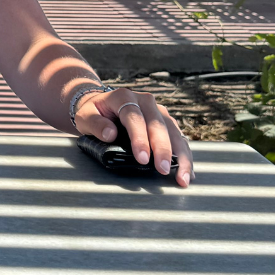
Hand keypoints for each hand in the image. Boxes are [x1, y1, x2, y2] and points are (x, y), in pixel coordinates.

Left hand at [75, 87, 194, 187]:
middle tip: (163, 170)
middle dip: (163, 149)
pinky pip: (179, 138)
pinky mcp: (166, 121)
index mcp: (124, 97)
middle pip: (158, 125)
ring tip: (183, 177)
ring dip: (181, 155)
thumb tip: (110, 134)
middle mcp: (145, 101)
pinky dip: (185, 155)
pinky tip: (189, 172)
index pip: (134, 118)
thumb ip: (95, 124)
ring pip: (173, 132)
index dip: (140, 139)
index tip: (142, 159)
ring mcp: (158, 111)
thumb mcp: (85, 116)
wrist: (102, 105)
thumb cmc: (93, 113)